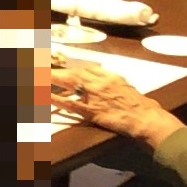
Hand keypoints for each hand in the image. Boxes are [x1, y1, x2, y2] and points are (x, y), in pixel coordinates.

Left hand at [50, 55, 180, 147]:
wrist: (146, 118)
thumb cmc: (141, 106)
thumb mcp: (127, 88)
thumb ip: (114, 82)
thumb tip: (105, 79)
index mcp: (111, 76)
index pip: (87, 68)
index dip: (73, 68)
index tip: (64, 68)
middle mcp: (101, 83)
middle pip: (75, 73)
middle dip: (59, 72)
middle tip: (44, 70)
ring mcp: (96, 96)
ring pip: (70, 84)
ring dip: (54, 80)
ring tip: (40, 77)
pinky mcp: (92, 111)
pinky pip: (71, 104)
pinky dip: (57, 100)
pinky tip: (45, 96)